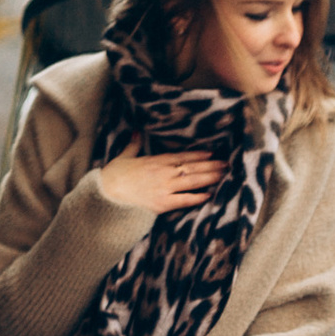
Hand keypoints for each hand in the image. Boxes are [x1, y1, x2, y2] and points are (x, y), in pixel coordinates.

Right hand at [96, 149, 225, 216]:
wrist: (106, 195)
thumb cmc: (114, 176)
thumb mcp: (124, 156)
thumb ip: (134, 144)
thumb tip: (136, 131)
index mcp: (156, 161)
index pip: (182, 156)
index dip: (198, 154)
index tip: (212, 152)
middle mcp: (164, 173)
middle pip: (192, 168)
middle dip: (211, 166)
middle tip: (227, 164)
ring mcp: (164, 188)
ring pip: (192, 181)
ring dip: (210, 178)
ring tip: (224, 175)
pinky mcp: (162, 203)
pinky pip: (184, 200)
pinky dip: (197, 198)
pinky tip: (209, 195)